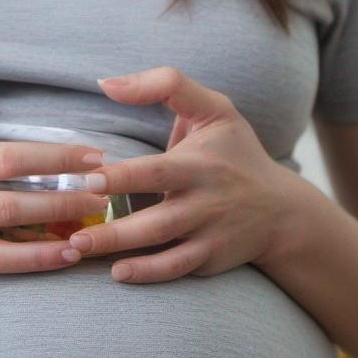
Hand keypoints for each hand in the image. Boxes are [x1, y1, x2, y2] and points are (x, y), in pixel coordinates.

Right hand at [0, 70, 108, 277]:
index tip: (91, 156)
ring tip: (89, 237)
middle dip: (66, 200)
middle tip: (105, 194)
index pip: (10, 159)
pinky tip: (51, 259)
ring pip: (3, 247)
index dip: (56, 159)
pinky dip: (20, 266)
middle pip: (15, 205)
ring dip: (50, 243)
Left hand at [67, 67, 295, 282]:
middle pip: (158, 221)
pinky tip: (117, 273)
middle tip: (76, 235)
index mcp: (199, 165)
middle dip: (117, 230)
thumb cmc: (234, 152)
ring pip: (163, 249)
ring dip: (121, 252)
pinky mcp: (210, 259)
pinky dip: (148, 274)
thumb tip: (105, 83)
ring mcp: (208, 235)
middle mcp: (206, 203)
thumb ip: (165, 85)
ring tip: (80, 251)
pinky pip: (176, 269)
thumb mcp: (214, 109)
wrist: (281, 210)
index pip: (156, 171)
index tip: (87, 179)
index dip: (122, 177)